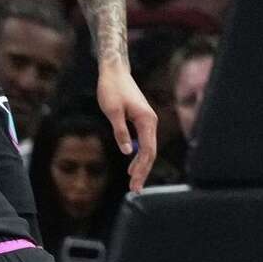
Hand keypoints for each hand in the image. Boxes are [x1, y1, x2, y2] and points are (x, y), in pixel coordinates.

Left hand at [96, 66, 157, 191]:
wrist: (114, 72)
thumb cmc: (112, 89)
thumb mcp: (112, 111)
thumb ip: (120, 131)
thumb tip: (128, 151)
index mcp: (146, 120)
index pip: (148, 150)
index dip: (142, 168)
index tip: (134, 182)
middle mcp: (150, 122)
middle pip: (150, 152)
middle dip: (142, 171)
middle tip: (134, 189)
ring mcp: (147, 121)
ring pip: (148, 148)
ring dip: (141, 165)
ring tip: (133, 182)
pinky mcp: (141, 120)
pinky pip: (143, 142)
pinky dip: (139, 155)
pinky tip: (132, 166)